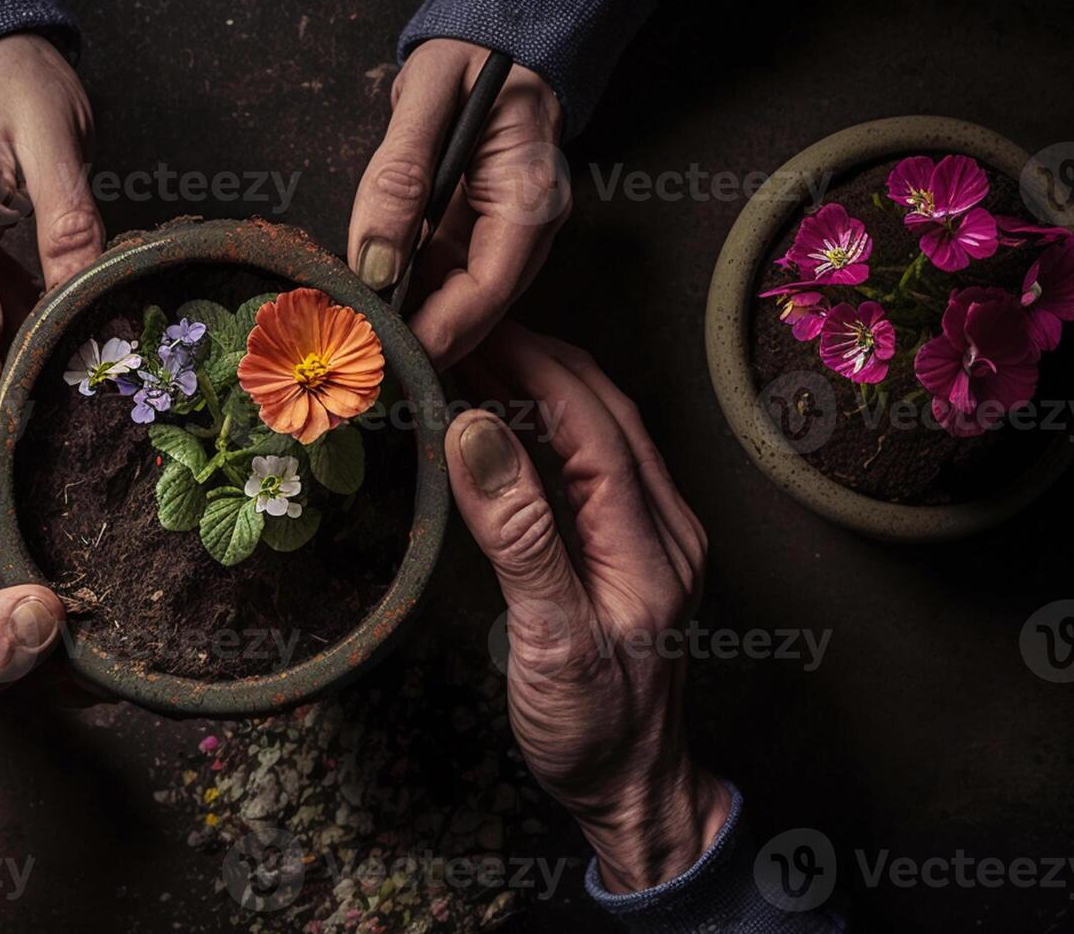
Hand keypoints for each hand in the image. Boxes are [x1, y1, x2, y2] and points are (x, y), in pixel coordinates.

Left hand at [349, 40, 568, 367]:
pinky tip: (369, 306)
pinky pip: (443, 278)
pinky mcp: (476, 233)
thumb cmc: (473, 54)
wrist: (497, 36)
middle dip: (423, 339)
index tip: (389, 353)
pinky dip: (407, 295)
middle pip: (477, 308)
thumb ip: (399, 178)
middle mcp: (527, 226)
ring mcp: (503, 233)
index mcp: (531, 195)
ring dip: (411, 322)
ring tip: (356, 340)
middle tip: (360, 362)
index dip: (440, 331)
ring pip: (457, 300)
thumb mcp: (428, 97)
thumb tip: (373, 264)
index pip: (489, 288)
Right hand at [445, 325, 725, 892]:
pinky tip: (497, 423)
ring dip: (538, 384)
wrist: (637, 795)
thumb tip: (473, 427)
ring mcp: (651, 535)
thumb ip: (517, 532)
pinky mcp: (631, 550)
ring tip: (468, 358)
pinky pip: (589, 465)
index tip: (466, 328)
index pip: (591, 419)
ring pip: (599, 430)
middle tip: (459, 329)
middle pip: (602, 409)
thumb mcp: (549, 637)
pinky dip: (542, 429)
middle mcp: (664, 524)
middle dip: (534, 355)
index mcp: (650, 539)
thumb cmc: (594, 730)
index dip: (530, 363)